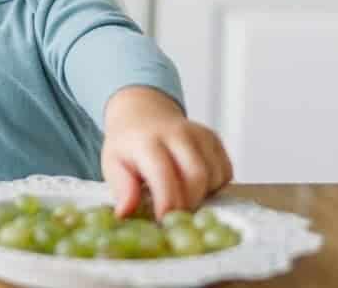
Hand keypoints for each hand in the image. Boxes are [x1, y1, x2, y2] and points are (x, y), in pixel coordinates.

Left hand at [101, 86, 232, 218]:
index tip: (163, 222)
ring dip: (202, 195)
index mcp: (147, 140)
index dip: (166, 202)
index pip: (163, 173)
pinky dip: (214, 186)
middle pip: (196, 176)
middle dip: (189, 203)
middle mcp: (177, 133)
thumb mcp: (112, 164)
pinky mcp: (214, 139)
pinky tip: (194, 184)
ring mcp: (199, 134)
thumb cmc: (128, 146)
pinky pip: (225, 172)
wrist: (143, 115)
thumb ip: (122, 188)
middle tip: (174, 215)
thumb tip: (125, 213)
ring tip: (181, 195)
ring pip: (214, 176)